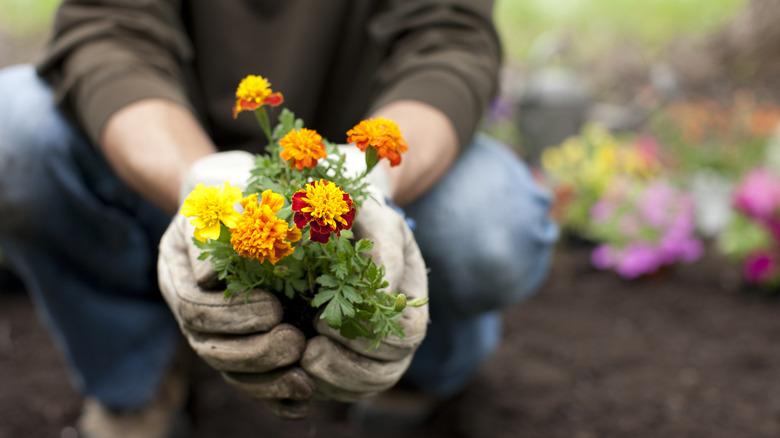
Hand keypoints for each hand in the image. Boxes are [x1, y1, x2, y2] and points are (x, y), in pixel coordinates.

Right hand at [157, 152, 314, 417]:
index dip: (233, 315)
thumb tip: (207, 278)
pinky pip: (253, 382)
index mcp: (181, 272)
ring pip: (231, 371)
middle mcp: (194, 308)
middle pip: (210, 348)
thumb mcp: (224, 188)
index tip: (274, 306)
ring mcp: (218, 330)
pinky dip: (276, 396)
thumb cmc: (237, 185)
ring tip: (304, 372)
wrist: (251, 196)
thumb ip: (214, 224)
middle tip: (294, 342)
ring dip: (266, 378)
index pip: (195, 309)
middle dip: (253, 351)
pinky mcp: (245, 345)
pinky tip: (303, 401)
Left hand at [300, 192, 428, 400]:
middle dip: (346, 366)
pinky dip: (321, 385)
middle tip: (309, 349)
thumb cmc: (359, 220)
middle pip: (387, 371)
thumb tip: (383, 292)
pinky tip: (297, 369)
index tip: (325, 320)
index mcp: (411, 301)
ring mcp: (377, 354)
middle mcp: (400, 335)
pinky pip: (343, 391)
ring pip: (366, 387)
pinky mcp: (350, 364)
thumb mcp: (374, 219)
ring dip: (333, 380)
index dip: (368, 334)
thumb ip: (383, 247)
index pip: (405, 335)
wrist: (341, 227)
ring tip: (302, 360)